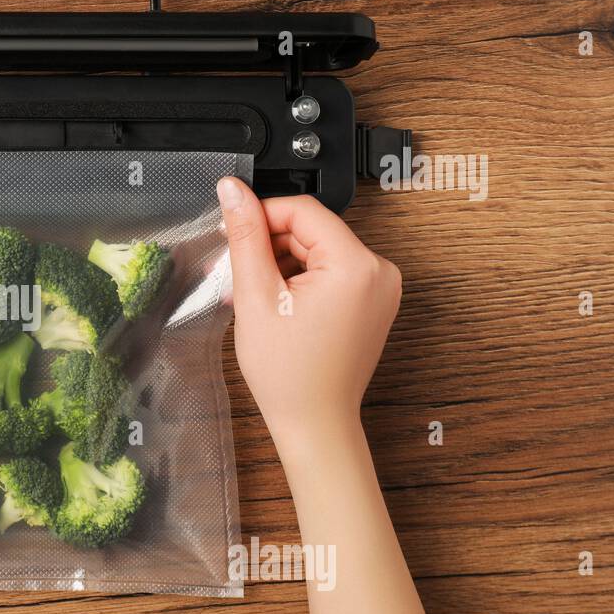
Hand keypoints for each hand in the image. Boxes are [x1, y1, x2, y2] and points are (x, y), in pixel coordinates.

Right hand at [216, 177, 400, 448]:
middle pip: (312, 230)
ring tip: (253, 295)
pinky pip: (332, 272)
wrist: (314, 422)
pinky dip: (301, 279)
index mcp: (356, 265)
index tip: (232, 230)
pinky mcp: (373, 302)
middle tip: (236, 271)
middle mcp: (379, 271)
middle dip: (270, 245)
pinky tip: (276, 302)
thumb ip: (246, 236)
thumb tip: (233, 190)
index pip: (303, 210)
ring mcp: (381, 288)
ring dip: (282, 263)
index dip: (261, 216)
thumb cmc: (290, 374)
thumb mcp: (256, 296)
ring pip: (319, 250)